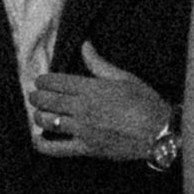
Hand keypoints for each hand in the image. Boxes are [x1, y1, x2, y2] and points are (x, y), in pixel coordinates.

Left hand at [30, 45, 175, 166]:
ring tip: (38, 113)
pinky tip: (38, 139)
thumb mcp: (124, 77)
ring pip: (47, 121)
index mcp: (91, 88)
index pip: (56, 82)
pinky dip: (43, 144)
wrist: (158, 132)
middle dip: (36, 97)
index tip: (40, 81)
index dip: (44, 81)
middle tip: (34, 96)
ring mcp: (82, 129)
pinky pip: (57, 148)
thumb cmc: (145, 102)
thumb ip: (99, 63)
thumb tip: (84, 45)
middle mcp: (82, 108)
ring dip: (38, 115)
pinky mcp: (86, 148)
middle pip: (47, 101)